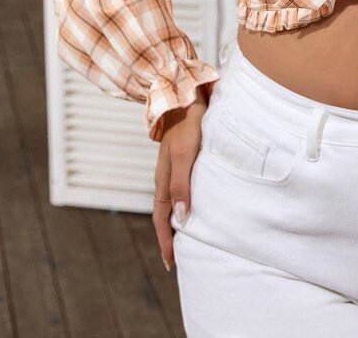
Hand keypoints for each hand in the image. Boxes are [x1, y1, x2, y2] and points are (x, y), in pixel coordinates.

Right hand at [152, 87, 208, 271]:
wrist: (186, 93)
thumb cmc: (187, 122)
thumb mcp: (185, 155)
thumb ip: (181, 184)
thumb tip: (181, 219)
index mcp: (163, 178)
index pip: (162, 217)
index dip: (166, 240)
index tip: (171, 262)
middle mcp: (167, 174)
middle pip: (165, 211)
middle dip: (169, 235)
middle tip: (178, 257)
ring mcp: (175, 164)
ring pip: (173, 198)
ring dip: (177, 219)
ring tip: (186, 235)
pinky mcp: (185, 154)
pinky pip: (182, 185)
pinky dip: (185, 200)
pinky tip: (195, 202)